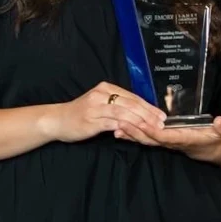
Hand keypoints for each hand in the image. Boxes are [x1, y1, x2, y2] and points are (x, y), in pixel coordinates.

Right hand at [40, 83, 165, 143]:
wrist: (58, 120)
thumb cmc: (81, 113)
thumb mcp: (100, 104)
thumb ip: (117, 106)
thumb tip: (140, 112)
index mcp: (105, 88)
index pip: (132, 97)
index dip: (148, 106)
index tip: (162, 115)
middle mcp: (101, 94)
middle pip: (131, 104)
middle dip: (149, 114)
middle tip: (162, 123)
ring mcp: (96, 107)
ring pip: (124, 113)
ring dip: (141, 121)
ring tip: (153, 129)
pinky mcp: (92, 120)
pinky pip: (113, 123)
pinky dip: (126, 128)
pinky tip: (136, 133)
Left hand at [115, 113, 220, 159]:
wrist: (220, 151)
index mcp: (186, 139)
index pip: (167, 137)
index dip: (153, 131)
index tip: (141, 123)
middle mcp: (174, 143)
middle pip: (151, 140)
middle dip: (136, 132)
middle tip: (120, 123)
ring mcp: (168, 143)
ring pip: (147, 140)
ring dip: (132, 134)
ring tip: (116, 126)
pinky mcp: (165, 141)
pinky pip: (147, 139)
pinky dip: (134, 135)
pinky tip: (121, 130)